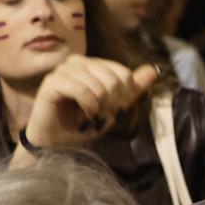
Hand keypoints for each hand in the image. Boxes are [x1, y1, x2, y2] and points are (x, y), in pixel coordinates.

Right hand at [23, 56, 160, 149]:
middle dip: (112, 105)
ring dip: (100, 109)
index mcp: (94, 64)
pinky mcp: (52, 82)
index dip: (124, 97)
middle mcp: (78, 62)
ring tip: (91, 117)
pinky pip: (82, 90)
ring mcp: (63, 70)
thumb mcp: (115, 107)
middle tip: (101, 117)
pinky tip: (84, 115)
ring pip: (99, 86)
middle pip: (114, 80)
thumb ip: (133, 89)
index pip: (124, 74)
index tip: (114, 111)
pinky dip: (89, 107)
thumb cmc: (84, 123)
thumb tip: (153, 69)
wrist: (58, 143)